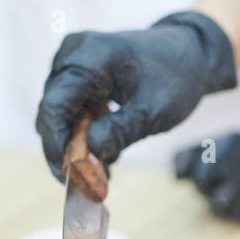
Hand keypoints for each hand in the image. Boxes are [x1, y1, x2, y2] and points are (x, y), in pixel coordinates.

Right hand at [35, 12, 236, 179]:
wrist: (187, 54)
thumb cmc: (175, 79)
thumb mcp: (155, 110)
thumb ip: (123, 130)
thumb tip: (91, 150)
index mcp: (89, 57)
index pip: (55, 106)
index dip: (55, 145)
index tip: (67, 177)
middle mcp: (72, 55)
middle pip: (52, 111)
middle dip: (66, 151)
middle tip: (87, 184)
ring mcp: (72, 62)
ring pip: (59, 114)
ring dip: (75, 145)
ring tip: (102, 173)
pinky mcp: (77, 74)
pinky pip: (70, 108)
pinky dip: (83, 133)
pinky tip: (104, 155)